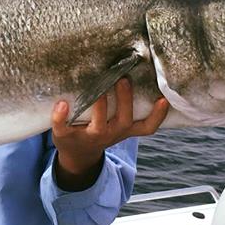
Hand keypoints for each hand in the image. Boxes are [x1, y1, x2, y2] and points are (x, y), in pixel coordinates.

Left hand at [51, 78, 169, 190]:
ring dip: (99, 106)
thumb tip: (135, 71)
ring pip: (98, 124)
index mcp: (123, 129)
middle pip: (122, 120)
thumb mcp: (116, 124)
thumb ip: (125, 106)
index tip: (163, 99)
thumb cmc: (100, 129)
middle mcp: (109, 133)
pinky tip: (61, 103)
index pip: (146, 127)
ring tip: (98, 89)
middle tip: (123, 79)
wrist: (76, 153)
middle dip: (125, 100)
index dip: (158, 115)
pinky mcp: (65, 136)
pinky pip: (63, 127)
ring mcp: (88, 136)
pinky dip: (61, 116)